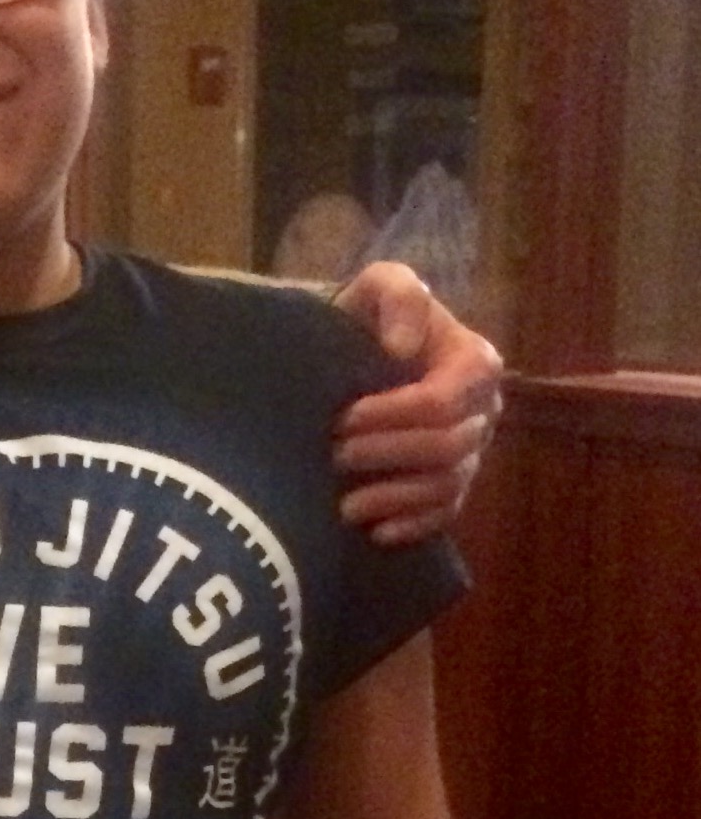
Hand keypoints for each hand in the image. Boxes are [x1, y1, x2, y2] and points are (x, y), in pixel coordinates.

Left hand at [330, 260, 503, 544]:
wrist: (358, 354)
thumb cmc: (371, 318)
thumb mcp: (380, 286)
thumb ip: (398, 294)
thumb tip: (404, 348)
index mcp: (476, 362)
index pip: (442, 401)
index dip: (393, 415)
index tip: (343, 417)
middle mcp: (484, 410)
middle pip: (447, 446)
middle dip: (387, 454)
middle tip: (335, 455)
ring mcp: (473, 451)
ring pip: (447, 485)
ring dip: (395, 498)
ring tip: (345, 505)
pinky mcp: (454, 483)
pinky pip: (446, 514)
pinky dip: (413, 526)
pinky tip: (376, 532)